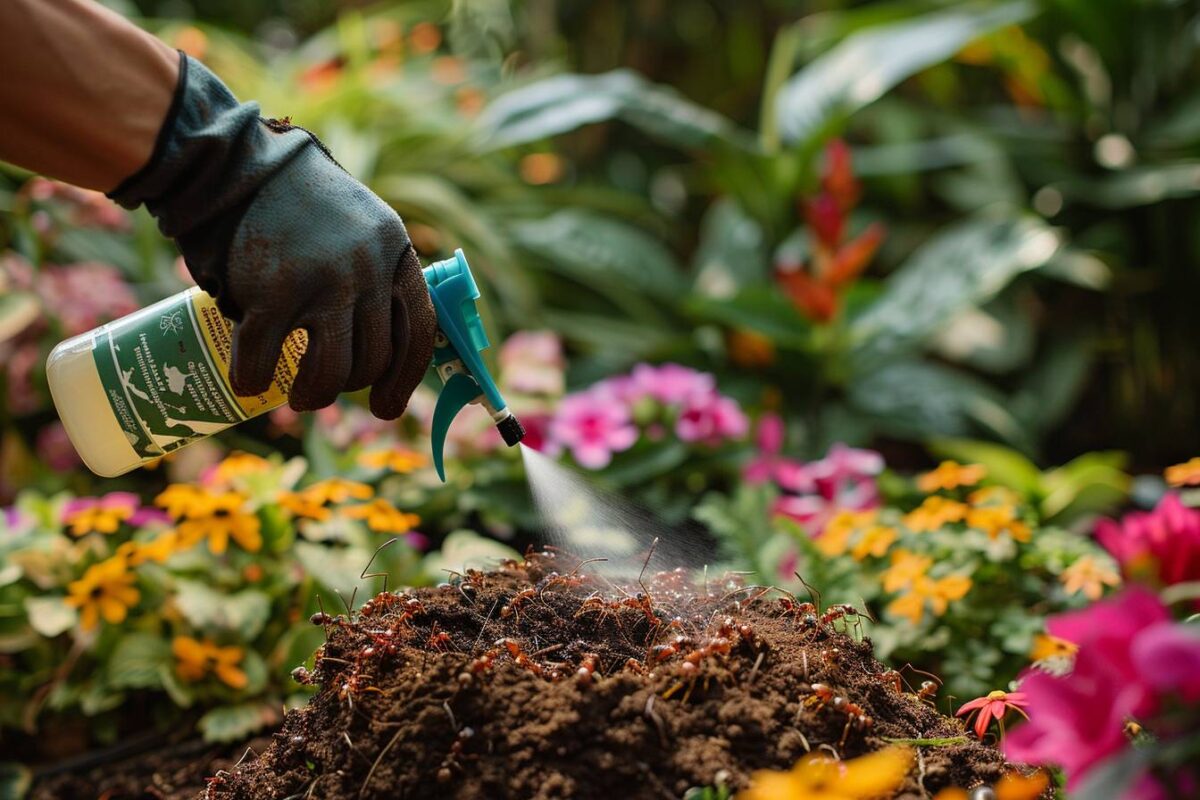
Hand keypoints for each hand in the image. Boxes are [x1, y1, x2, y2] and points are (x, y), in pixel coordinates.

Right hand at [109, 54, 434, 417]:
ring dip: (313, 396)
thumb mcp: (360, 228)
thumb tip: (384, 355)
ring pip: (332, 374)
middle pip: (373, 360)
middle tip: (322, 389)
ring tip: (298, 397)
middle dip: (348, 386)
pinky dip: (251, 379)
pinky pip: (264, 361)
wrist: (236, 164)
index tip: (384, 408)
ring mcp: (323, 281)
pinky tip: (246, 382)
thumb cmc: (299, 205)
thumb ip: (378, 276)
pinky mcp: (273, 292)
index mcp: (395, 252)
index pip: (419, 332)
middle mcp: (368, 269)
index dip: (404, 379)